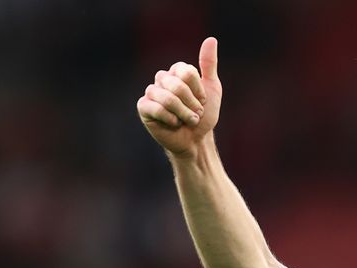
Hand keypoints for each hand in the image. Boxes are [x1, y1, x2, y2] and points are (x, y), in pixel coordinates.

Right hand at [136, 37, 222, 156]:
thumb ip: (209, 64)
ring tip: (188, 121)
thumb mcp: (212, 89)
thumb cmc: (204, 115)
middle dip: (191, 104)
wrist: (196, 139)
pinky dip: (171, 119)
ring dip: (183, 114)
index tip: (202, 100)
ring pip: (167, 98)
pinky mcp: (143, 107)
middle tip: (196, 113)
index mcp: (177, 71)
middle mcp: (162, 79)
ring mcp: (151, 92)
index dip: (198, 90)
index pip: (187, 72)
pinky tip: (174, 124)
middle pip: (177, 85)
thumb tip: (211, 39)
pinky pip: (156, 108)